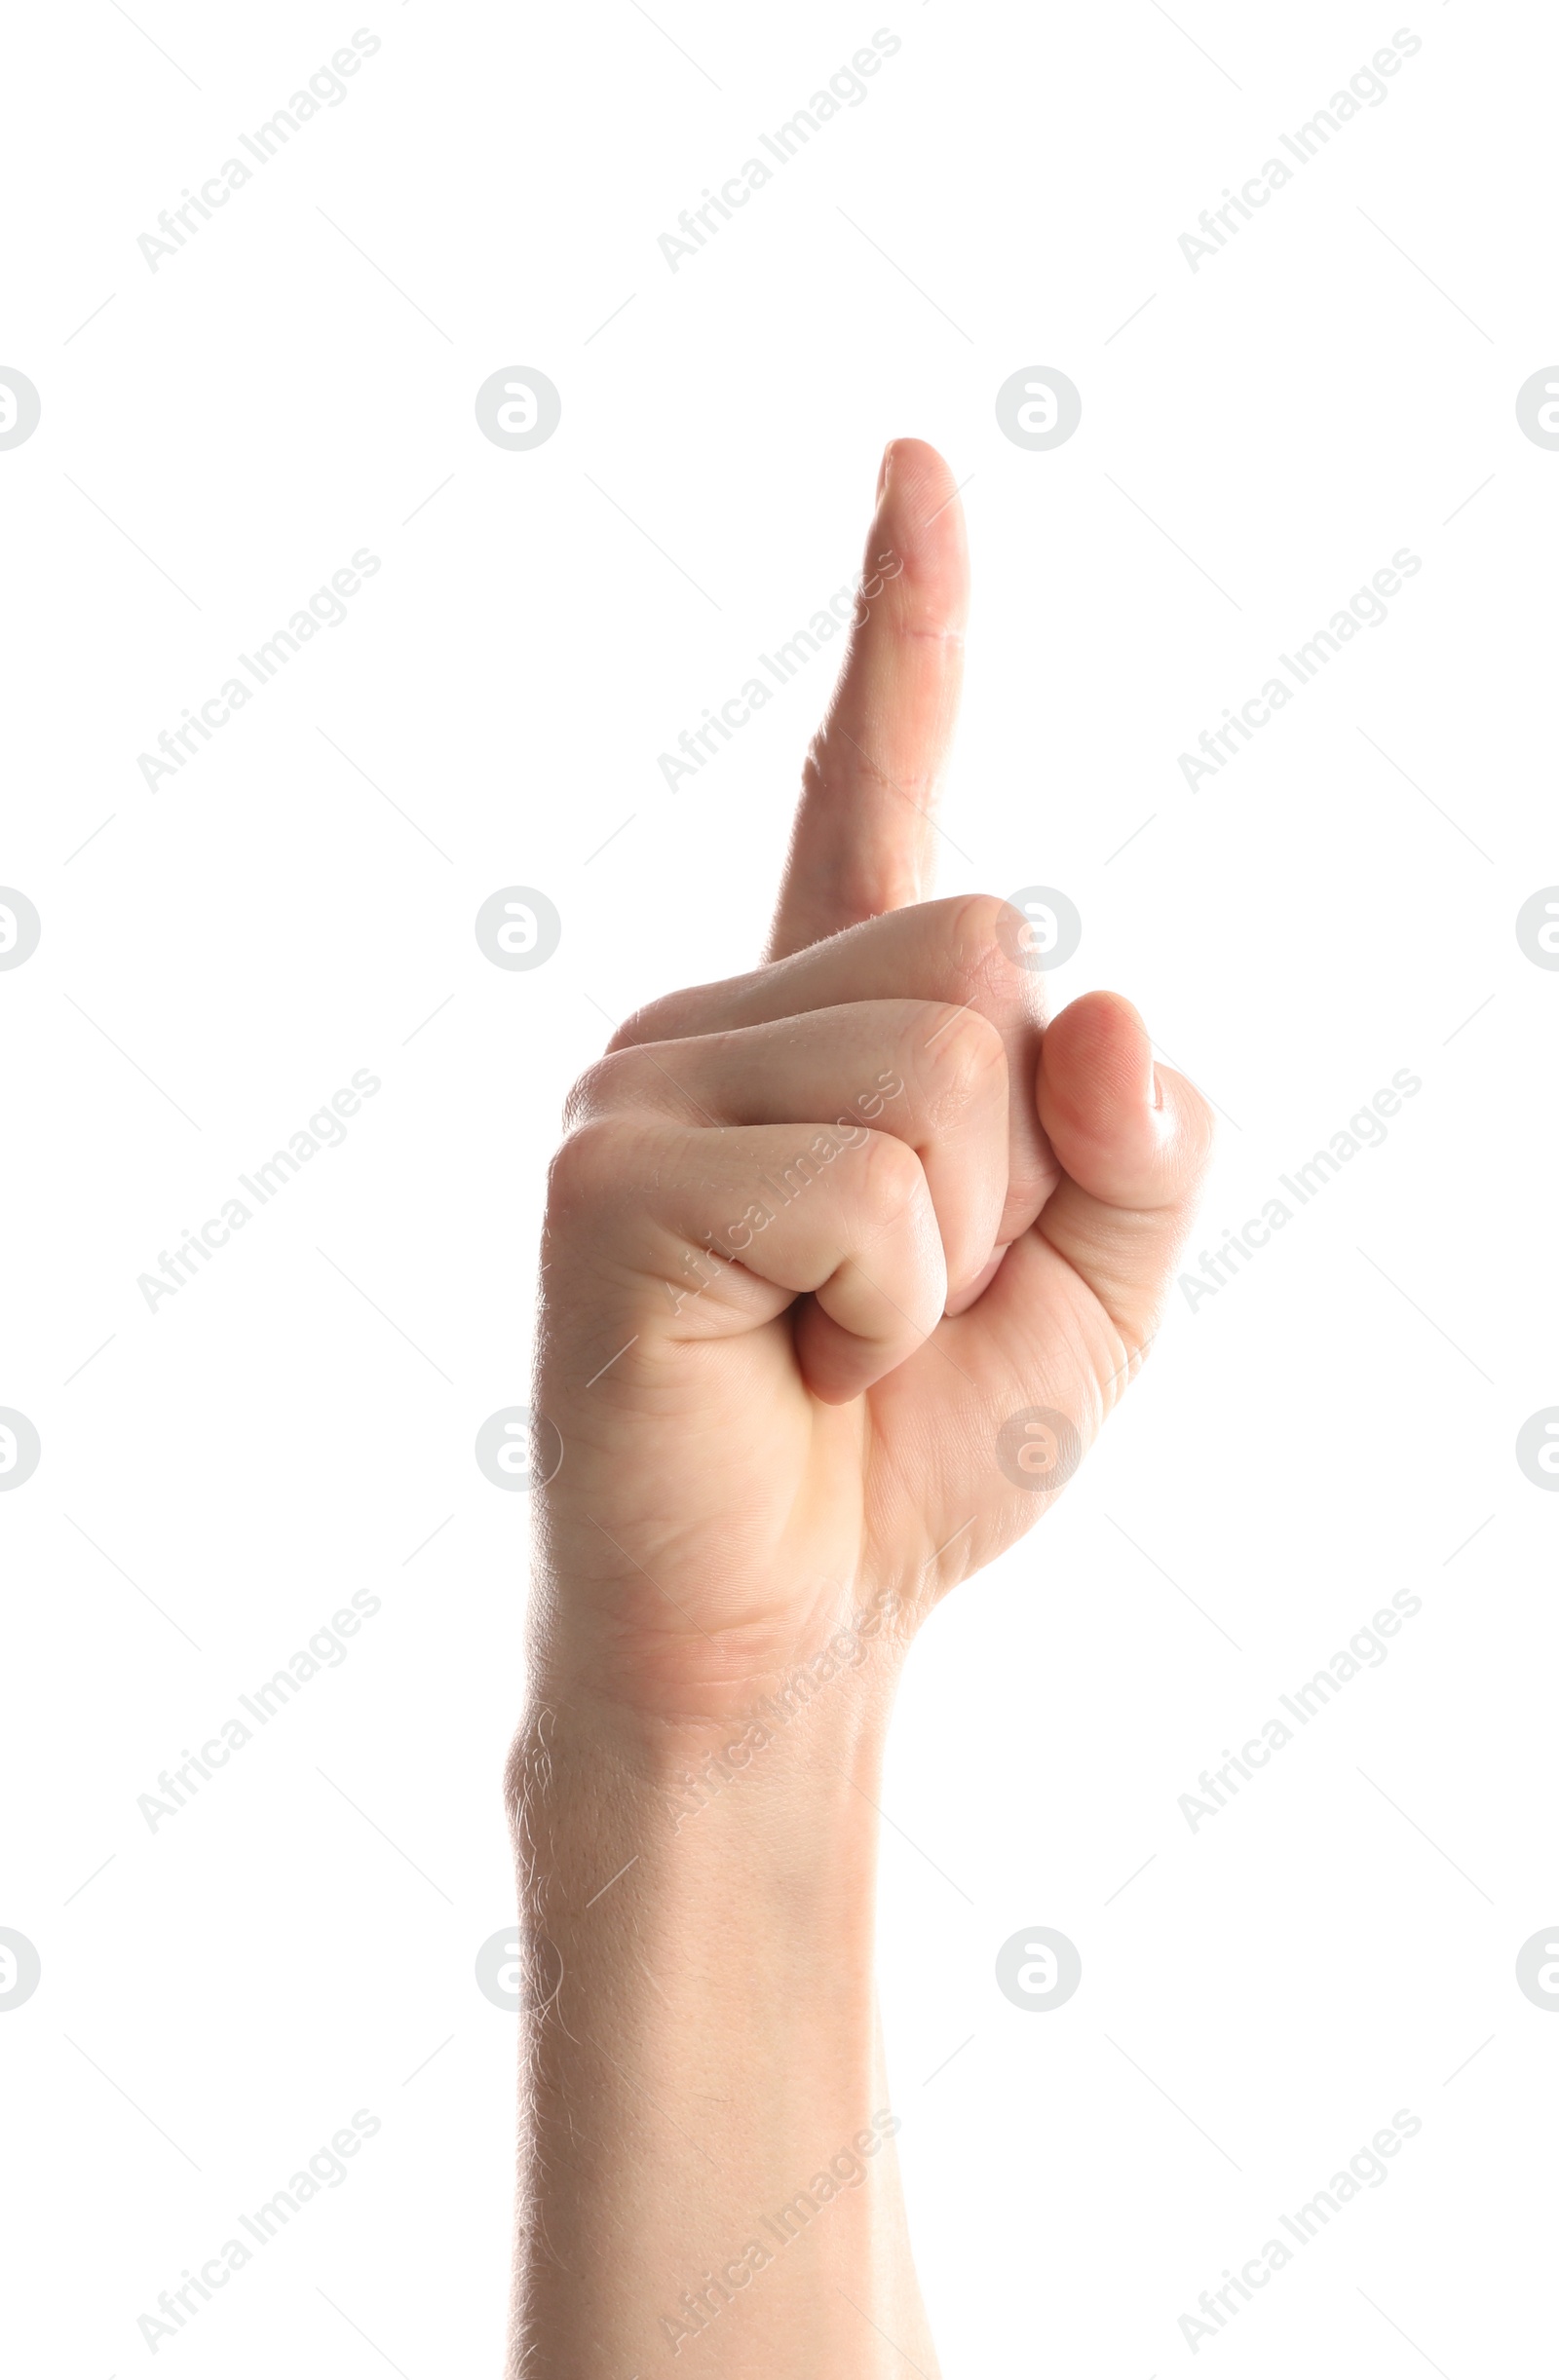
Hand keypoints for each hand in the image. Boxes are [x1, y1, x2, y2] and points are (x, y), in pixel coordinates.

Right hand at [532, 438, 1211, 1721]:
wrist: (784, 1632)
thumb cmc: (913, 1456)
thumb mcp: (1099, 1292)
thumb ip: (1140, 1138)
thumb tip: (1106, 1003)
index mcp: (825, 1030)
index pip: (875, 795)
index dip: (906, 630)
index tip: (920, 464)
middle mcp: (714, 1022)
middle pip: (987, 952)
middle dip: (1018, 1163)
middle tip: (904, 1295)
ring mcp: (641, 1090)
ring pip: (942, 1067)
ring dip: (954, 1248)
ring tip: (840, 1337)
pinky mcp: (608, 1183)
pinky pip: (866, 1186)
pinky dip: (884, 1307)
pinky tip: (789, 1364)